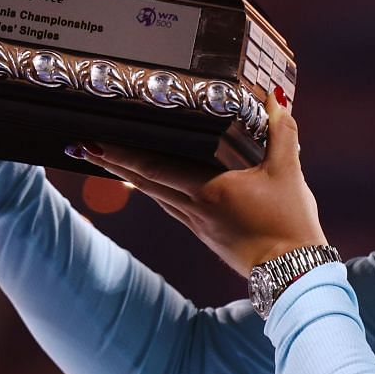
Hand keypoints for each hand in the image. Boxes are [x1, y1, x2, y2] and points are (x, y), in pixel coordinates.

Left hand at [78, 89, 325, 276]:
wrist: (292, 275)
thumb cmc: (289, 224)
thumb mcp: (288, 172)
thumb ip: (282, 132)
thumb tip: (274, 98)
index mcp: (209, 189)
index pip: (154, 167)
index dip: (121, 154)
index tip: (93, 142)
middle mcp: (195, 207)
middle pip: (144, 181)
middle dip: (111, 162)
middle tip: (82, 145)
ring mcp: (197, 223)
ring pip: (154, 194)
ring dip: (128, 176)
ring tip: (106, 159)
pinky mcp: (206, 234)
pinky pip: (170, 206)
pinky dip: (153, 191)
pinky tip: (147, 185)